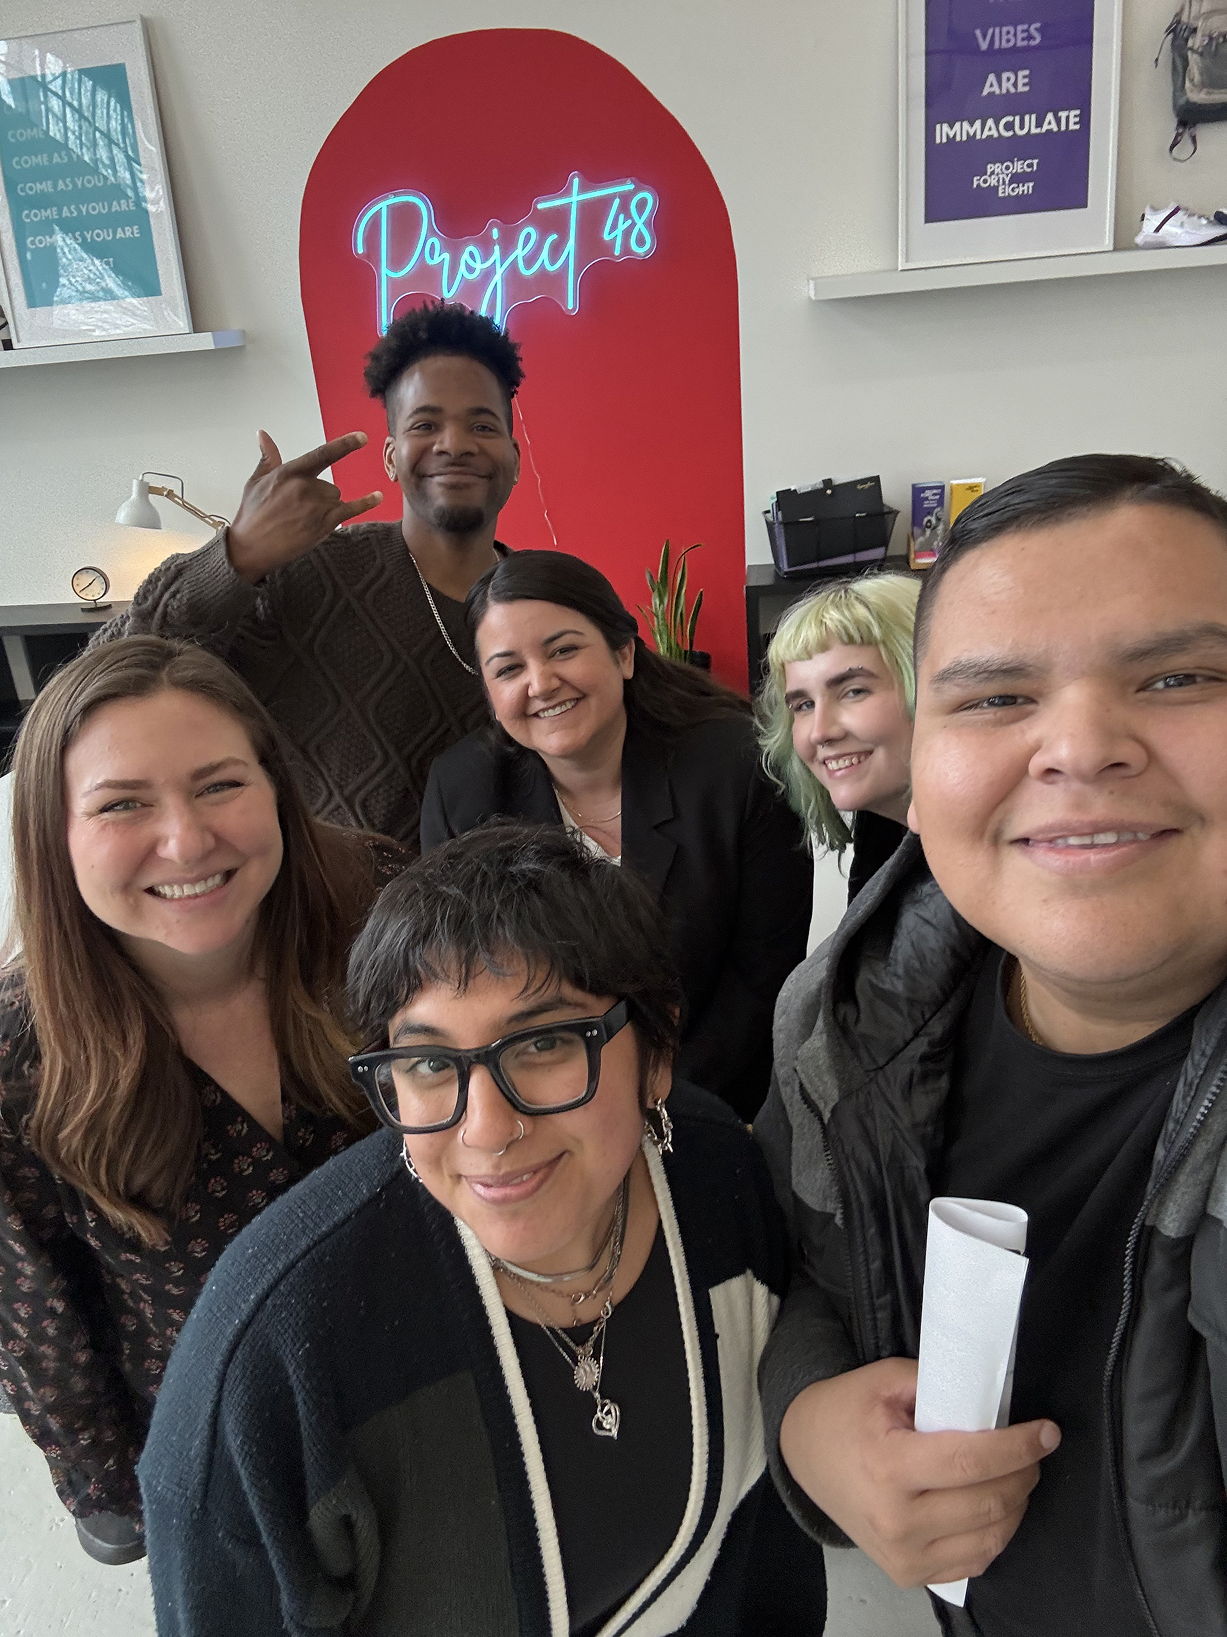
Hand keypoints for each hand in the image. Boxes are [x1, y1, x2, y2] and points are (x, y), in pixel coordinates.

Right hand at [226, 430, 382, 583]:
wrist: (251, 548)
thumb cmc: (252, 515)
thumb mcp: (256, 481)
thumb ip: (268, 457)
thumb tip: (263, 435)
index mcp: (290, 472)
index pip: (323, 454)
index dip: (345, 445)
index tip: (362, 437)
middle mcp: (306, 487)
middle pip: (329, 485)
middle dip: (319, 497)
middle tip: (297, 512)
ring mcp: (316, 506)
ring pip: (336, 498)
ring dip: (326, 508)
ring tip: (302, 520)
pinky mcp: (323, 524)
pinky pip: (351, 509)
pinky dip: (365, 503)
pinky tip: (378, 497)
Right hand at [779, 1357, 1059, 1587]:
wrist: (804, 1454)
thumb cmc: (845, 1412)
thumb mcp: (884, 1380)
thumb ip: (937, 1386)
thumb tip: (992, 1402)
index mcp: (889, 1467)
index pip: (970, 1461)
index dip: (1017, 1447)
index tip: (1047, 1432)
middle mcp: (897, 1520)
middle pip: (987, 1503)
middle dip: (1024, 1473)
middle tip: (1033, 1450)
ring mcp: (903, 1555)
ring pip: (990, 1538)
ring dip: (1017, 1505)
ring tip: (1018, 1475)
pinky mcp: (909, 1574)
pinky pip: (974, 1561)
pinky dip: (996, 1534)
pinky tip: (996, 1506)